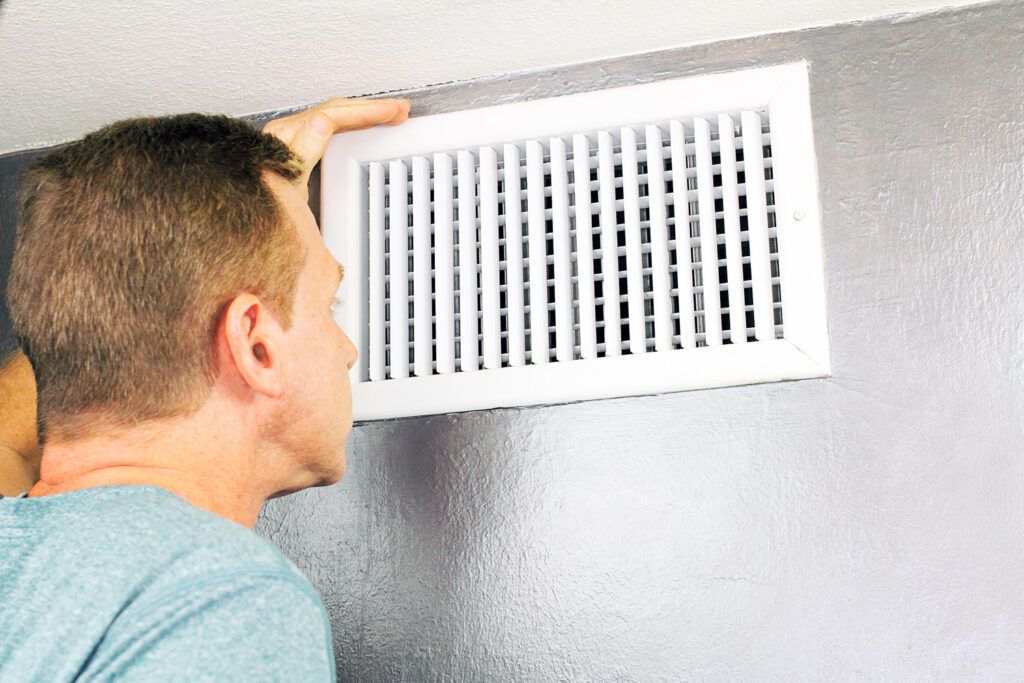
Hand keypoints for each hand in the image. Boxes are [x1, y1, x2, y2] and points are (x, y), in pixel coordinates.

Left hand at [263, 97, 410, 193]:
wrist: (251, 216)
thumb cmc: (266, 204)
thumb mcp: (286, 180)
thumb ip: (304, 150)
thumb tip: (322, 122)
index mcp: (288, 138)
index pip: (334, 114)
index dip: (365, 112)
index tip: (391, 112)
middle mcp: (288, 133)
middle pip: (336, 110)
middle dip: (370, 108)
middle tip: (399, 110)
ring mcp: (292, 139)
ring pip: (334, 115)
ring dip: (363, 113)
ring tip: (389, 114)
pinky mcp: (296, 148)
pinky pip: (329, 125)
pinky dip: (351, 124)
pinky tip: (363, 127)